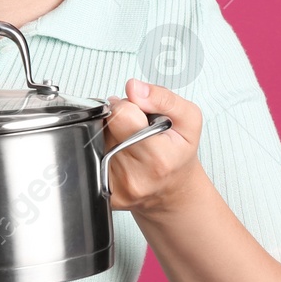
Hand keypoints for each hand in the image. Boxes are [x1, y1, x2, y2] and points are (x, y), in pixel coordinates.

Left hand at [104, 78, 207, 215]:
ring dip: (111, 136)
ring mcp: (118, 187)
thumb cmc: (180, 153)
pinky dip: (104, 151)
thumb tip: (133, 87)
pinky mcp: (106, 194)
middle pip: (106, 126)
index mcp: (158, 157)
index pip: (120, 114)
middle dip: (118, 121)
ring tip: (131, 142)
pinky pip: (92, 158)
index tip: (139, 115)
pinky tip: (122, 155)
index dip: (128, 107)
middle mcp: (135, 176)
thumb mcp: (188, 119)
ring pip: (97, 140)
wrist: (174, 188)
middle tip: (136, 129)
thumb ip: (163, 98)